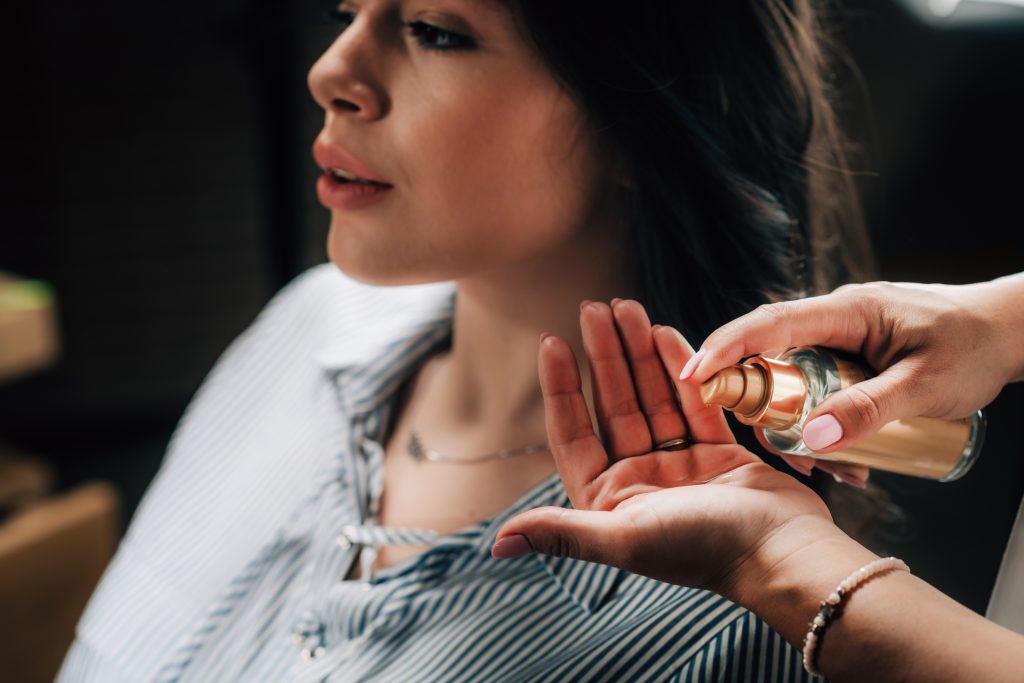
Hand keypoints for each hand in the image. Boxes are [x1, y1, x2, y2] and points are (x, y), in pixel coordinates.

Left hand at [491, 299, 839, 599]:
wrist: (783, 555)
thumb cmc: (703, 549)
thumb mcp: (624, 539)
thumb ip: (562, 533)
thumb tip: (498, 545)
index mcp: (610, 499)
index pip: (573, 432)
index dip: (561, 387)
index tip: (552, 340)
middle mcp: (641, 480)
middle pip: (613, 406)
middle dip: (603, 354)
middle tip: (594, 306)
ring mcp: (681, 465)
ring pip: (653, 397)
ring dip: (639, 352)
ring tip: (627, 305)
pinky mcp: (720, 453)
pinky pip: (694, 402)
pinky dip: (681, 369)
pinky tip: (665, 332)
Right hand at [680, 276, 1023, 478]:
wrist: (1009, 331)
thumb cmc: (975, 345)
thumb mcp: (926, 385)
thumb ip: (871, 410)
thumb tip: (814, 438)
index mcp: (845, 311)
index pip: (769, 324)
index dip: (725, 349)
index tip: (693, 377)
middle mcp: (833, 320)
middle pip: (771, 359)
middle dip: (764, 408)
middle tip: (780, 452)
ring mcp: (841, 339)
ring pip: (793, 381)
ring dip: (797, 424)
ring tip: (827, 467)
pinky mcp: (850, 359)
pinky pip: (817, 389)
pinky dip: (820, 422)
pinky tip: (847, 458)